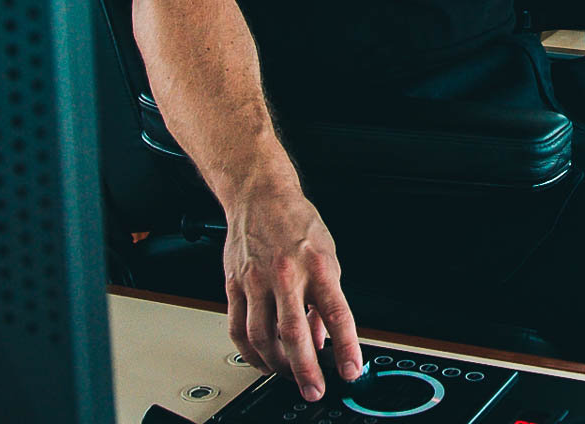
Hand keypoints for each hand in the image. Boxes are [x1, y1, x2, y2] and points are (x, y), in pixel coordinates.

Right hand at [223, 186, 362, 401]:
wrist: (260, 195)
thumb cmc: (297, 223)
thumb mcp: (328, 255)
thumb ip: (326, 299)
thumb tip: (324, 338)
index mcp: (319, 267)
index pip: (338, 314)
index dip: (346, 347)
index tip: (350, 370)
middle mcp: (287, 275)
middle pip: (294, 333)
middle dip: (305, 369)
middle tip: (314, 389)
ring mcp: (257, 281)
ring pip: (262, 337)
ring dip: (276, 364)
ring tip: (288, 374)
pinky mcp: (234, 284)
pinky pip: (238, 328)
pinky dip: (249, 351)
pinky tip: (260, 359)